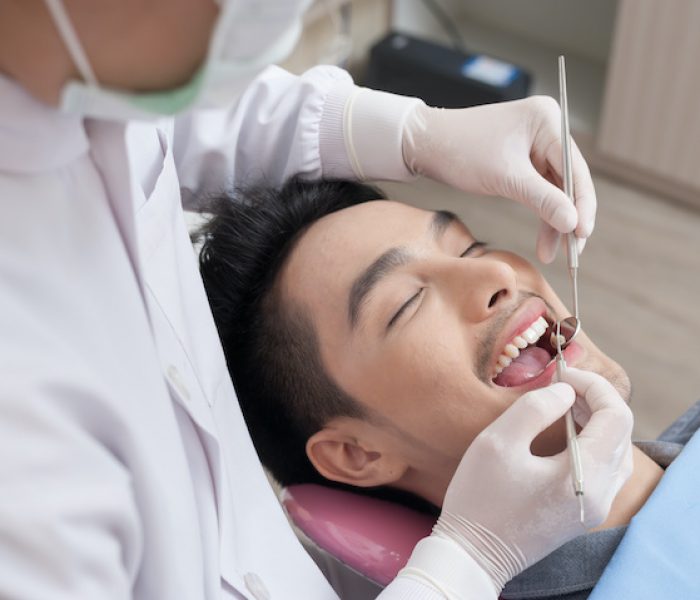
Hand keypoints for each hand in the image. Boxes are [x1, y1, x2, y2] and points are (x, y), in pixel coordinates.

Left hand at [402, 97, 595, 262]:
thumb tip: (574, 224)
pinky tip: (546, 240)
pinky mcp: (524, 160)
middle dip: (570, 217)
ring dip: (556, 221)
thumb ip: (543, 200)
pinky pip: (541, 190)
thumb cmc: (462, 152)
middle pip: (570, 180)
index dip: (582, 204)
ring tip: (555, 253)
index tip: (582, 234)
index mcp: (548, 119)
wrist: (426, 145)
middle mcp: (547, 128)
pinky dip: (542, 214)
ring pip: (556, 190)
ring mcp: (537, 144)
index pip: (576, 167)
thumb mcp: (505, 178)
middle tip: (573, 252)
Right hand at [431, 370, 632, 591]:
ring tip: (565, 403)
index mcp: (585, 476)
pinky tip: (566, 432)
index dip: (595, 386)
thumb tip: (565, 391)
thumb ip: (535, 408)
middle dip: (595, 399)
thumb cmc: (480, 497)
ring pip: (616, 450)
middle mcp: (601, 494)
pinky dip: (592, 441)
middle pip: (620, 432)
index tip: (563, 374)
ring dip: (596, 420)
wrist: (472, 553)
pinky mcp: (583, 512)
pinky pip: (604, 468)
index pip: (616, 417)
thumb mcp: (498, 442)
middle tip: (561, 384)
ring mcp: (595, 506)